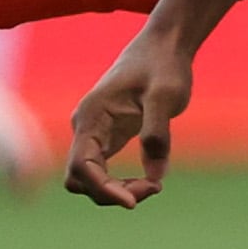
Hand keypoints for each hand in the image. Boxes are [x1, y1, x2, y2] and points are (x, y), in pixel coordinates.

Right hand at [66, 30, 195, 207]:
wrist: (163, 46)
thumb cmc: (164, 65)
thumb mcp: (166, 96)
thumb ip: (157, 132)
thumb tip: (155, 176)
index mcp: (92, 115)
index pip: (82, 165)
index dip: (103, 189)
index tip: (133, 202)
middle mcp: (85, 126)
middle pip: (81, 178)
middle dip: (111, 192)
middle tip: (154, 187)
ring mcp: (93, 133)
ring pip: (90, 178)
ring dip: (117, 190)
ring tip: (154, 185)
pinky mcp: (106, 138)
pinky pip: (102, 172)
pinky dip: (121, 183)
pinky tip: (150, 180)